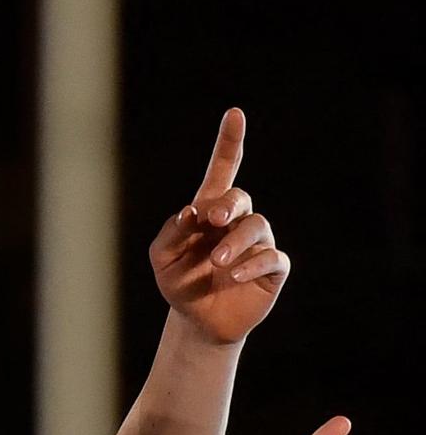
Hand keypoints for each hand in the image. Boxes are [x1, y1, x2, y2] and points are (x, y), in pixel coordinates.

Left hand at [148, 109, 289, 344]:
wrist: (197, 320)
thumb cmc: (178, 282)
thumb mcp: (162, 258)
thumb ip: (170, 233)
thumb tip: (190, 211)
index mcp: (208, 211)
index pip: (223, 169)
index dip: (230, 142)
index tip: (235, 114)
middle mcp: (236, 222)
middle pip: (241, 198)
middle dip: (228, 204)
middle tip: (212, 220)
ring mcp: (258, 244)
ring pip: (257, 228)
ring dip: (235, 243)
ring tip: (216, 263)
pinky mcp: (273, 269)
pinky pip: (272, 257)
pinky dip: (252, 264)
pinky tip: (233, 275)